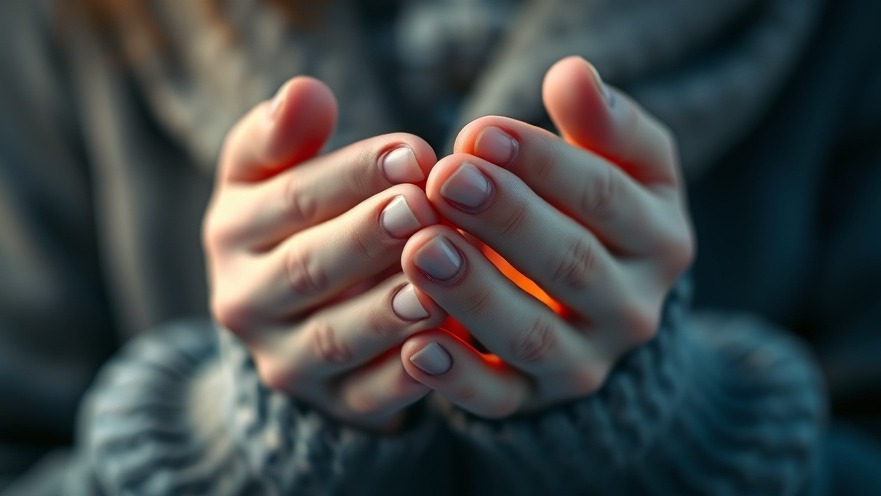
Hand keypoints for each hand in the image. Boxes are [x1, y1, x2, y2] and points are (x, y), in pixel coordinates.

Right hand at [203, 77, 446, 430]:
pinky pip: (369, 396)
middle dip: (369, 238)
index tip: (414, 153)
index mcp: (232, 233)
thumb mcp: (272, 175)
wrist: (292, 317)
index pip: (290, 200)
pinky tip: (447, 347)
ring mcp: (286, 361)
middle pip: (310, 269)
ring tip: (437, 282)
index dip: (353, 175)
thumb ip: (284, 135)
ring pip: (338, 337)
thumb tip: (305, 92)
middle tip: (424, 209)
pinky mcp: (333, 404)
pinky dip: (406, 377)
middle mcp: (245, 302)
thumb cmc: (299, 223)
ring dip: (388, 310)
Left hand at [399, 57, 693, 417]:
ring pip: (532, 335)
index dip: (542, 162)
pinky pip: (497, 400)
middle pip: (570, 264)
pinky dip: (457, 380)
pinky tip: (414, 348)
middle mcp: (633, 310)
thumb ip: (604, 123)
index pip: (604, 197)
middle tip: (445, 180)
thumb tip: (572, 73)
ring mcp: (583, 364)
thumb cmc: (598, 218)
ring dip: (475, 294)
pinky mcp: (531, 400)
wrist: (598, 311)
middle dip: (506, 220)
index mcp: (660, 241)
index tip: (477, 131)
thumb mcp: (623, 167)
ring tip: (422, 250)